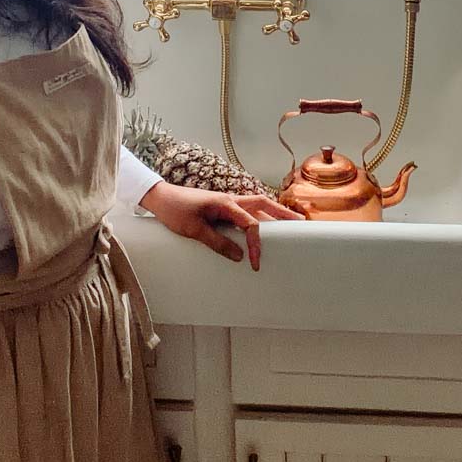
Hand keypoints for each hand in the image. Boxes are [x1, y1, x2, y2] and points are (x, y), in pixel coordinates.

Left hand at [138, 182, 302, 270]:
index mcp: (225, 204)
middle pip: (263, 204)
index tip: (255, 264)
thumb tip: (240, 256)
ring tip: (289, 222)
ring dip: (273, 211)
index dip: (256, 245)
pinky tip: (264, 223)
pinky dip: (259, 215)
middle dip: (283, 213)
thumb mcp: (193, 230)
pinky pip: (246, 210)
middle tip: (300, 223)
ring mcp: (226, 202)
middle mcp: (229, 200)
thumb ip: (217, 242)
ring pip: (257, 204)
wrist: (160, 198)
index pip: (250, 224)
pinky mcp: (221, 206)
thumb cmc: (174, 210)